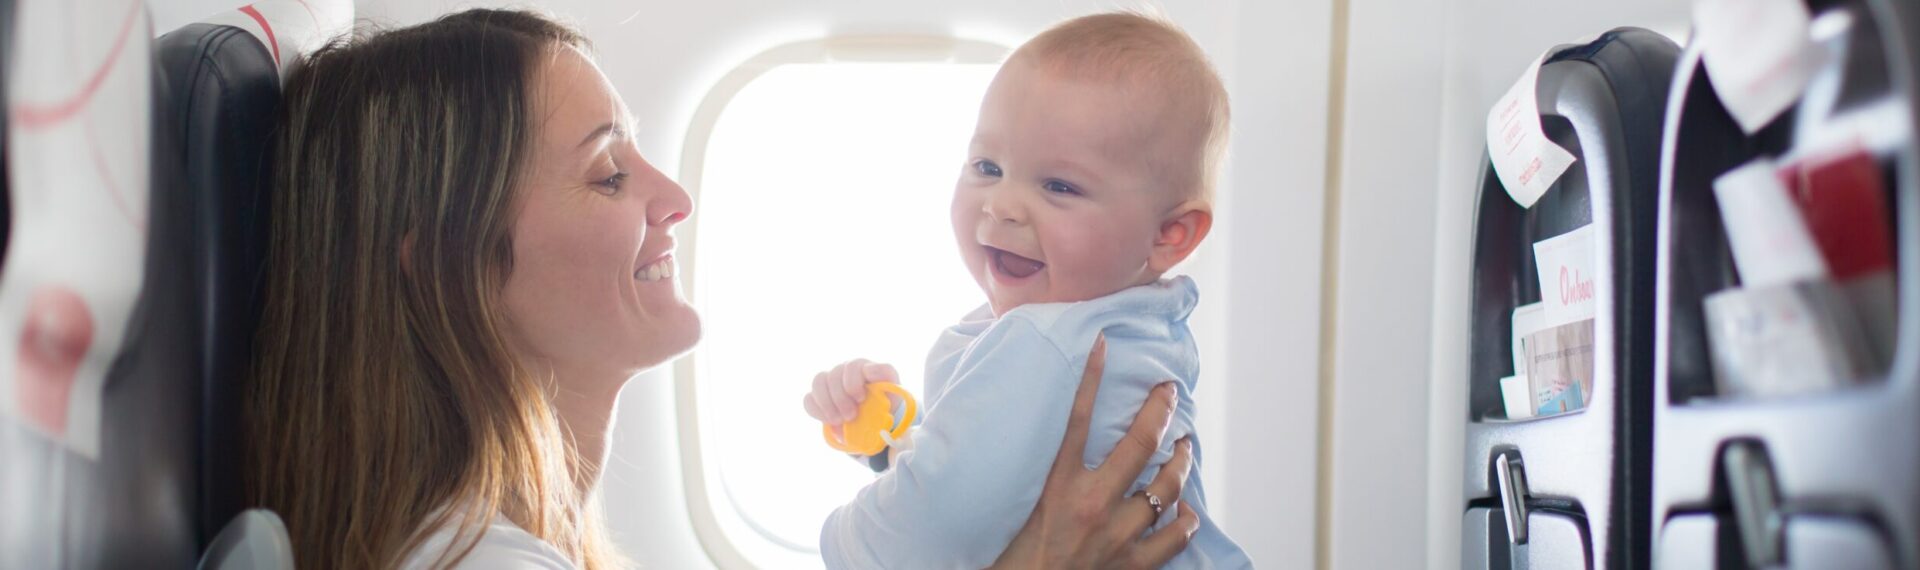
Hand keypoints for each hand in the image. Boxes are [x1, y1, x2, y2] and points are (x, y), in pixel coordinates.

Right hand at [802, 358, 899, 423]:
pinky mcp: (818, 397)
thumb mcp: (892, 388)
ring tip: (839, 420)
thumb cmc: (885, 399)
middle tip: (851, 416)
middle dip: (840, 398)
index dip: (853, 382)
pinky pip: (809, 399)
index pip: (853, 366)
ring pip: (818, 383)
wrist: (875, 416)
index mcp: (861, 366)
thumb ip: (886, 375)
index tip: (860, 398)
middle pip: (833, 376)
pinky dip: (817, 411)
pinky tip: (829, 421)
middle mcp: (843, 370)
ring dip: (827, 404)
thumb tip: (870, 371)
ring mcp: (829, 382)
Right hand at [991, 334, 1198, 568]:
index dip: (1092, 376)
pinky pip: (1175, 538)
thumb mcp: (1018, 503)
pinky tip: (1187, 510)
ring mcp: (1118, 535)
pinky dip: (1185, 520)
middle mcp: (1092, 504)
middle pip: (1140, 444)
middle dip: (1160, 411)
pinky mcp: (1132, 565)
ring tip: (1185, 447)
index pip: (1077, 417)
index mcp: (1057, 485)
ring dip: (1181, 463)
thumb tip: (1030, 439)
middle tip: (1169, 393)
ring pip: (1166, 488)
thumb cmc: (1012, 556)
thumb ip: (1032, 471)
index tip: (1104, 344)